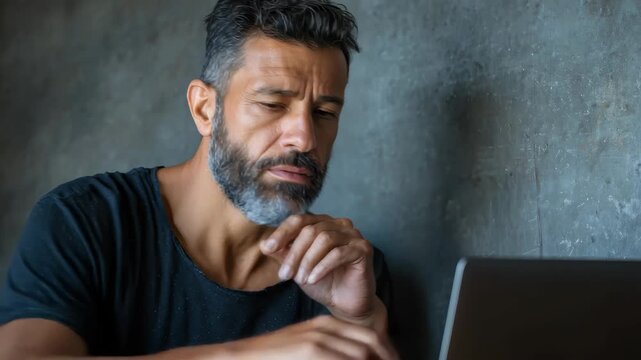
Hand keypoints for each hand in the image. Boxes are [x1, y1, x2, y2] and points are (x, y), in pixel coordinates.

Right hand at [220, 315, 398, 359]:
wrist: (243, 357)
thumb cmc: (276, 357)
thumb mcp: (307, 349)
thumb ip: (331, 352)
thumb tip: (359, 357)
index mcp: (328, 324)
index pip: (371, 335)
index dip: (389, 353)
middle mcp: (327, 327)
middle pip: (373, 341)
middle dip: (389, 357)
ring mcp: (319, 337)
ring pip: (363, 352)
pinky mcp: (311, 349)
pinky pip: (347, 359)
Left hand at [260, 214, 376, 324]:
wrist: (345, 304)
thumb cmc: (322, 283)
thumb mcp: (297, 268)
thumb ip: (283, 255)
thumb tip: (265, 245)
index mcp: (322, 223)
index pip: (299, 220)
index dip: (282, 233)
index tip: (268, 248)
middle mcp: (339, 224)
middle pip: (310, 230)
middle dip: (294, 253)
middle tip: (284, 275)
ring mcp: (353, 235)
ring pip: (324, 239)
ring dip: (307, 261)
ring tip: (300, 280)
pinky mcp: (363, 249)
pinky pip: (338, 253)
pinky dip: (322, 267)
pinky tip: (313, 280)